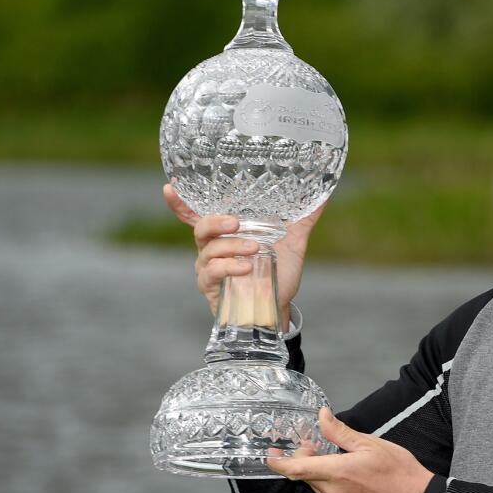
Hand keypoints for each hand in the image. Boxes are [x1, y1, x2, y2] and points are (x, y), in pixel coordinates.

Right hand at [163, 183, 325, 326]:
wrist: (279, 305)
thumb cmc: (278, 272)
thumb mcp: (293, 242)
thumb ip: (303, 218)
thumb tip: (323, 194)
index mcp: (226, 233)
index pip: (197, 214)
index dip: (180, 202)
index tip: (169, 187)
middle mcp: (212, 247)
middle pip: (201, 227)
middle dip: (217, 222)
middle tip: (236, 223)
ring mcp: (209, 268)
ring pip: (210, 249)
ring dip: (233, 247)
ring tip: (255, 250)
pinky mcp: (211, 287)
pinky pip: (212, 272)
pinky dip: (229, 267)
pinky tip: (245, 267)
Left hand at [269, 408, 433, 492]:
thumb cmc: (398, 471)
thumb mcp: (370, 444)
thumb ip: (340, 432)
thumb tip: (322, 416)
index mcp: (337, 473)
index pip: (295, 470)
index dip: (278, 463)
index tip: (271, 454)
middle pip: (304, 476)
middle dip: (302, 459)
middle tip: (311, 443)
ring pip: (315, 485)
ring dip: (315, 470)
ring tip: (328, 454)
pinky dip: (325, 480)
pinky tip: (339, 470)